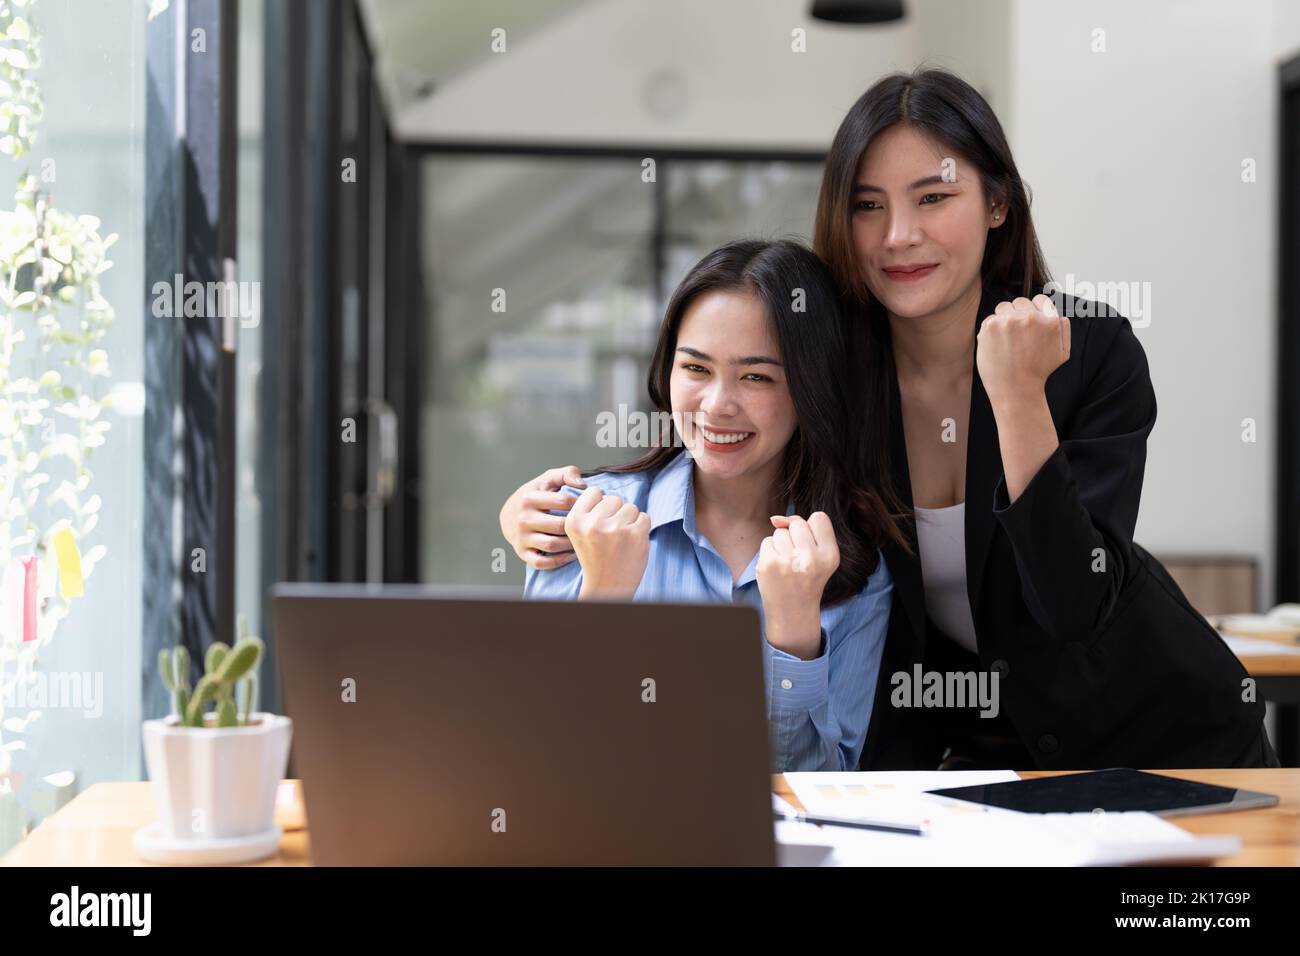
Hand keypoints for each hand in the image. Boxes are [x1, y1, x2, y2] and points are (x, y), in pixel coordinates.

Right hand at [499, 466, 585, 569]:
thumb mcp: (547, 479)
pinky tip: (571, 554)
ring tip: (582, 539)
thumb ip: (567, 473)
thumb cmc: (535, 495)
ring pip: (552, 545)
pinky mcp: (522, 553)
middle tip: (590, 526)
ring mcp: (522, 538)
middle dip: (578, 526)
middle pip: (560, 525)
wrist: (509, 514)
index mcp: (529, 498)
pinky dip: (559, 561)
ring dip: (571, 544)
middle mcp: (524, 519)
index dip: (581, 503)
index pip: (564, 501)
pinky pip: (542, 562)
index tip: (589, 506)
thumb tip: (583, 485)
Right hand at [564, 487, 650, 598]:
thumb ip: (589, 510)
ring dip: (630, 519)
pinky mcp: (635, 535)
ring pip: (630, 507)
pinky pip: (644, 517)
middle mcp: (593, 524)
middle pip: (614, 498)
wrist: (608, 585)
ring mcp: (615, 529)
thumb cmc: (595, 556)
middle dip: (616, 512)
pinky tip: (631, 541)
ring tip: (621, 538)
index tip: (599, 519)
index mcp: (575, 521)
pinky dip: (641, 527)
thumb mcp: (579, 533)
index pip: (594, 492)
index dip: (599, 504)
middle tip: (611, 533)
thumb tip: (605, 490)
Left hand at [759, 513, 839, 658]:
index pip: (819, 518)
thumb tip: (775, 519)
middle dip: (794, 536)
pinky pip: (767, 541)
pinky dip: (769, 551)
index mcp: (830, 555)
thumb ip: (805, 529)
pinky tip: (776, 567)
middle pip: (797, 523)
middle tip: (797, 559)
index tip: (810, 546)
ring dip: (780, 544)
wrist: (792, 610)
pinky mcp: (769, 564)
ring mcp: (789, 562)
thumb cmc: (806, 578)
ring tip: (787, 564)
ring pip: (780, 532)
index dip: (811, 528)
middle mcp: (812, 558)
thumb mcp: (818, 556)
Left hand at [975, 294, 1070, 409]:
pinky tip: (997, 345)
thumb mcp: (1062, 352)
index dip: (1035, 310)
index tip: (1030, 322)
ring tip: (1006, 339)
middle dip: (1018, 314)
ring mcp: (1008, 320)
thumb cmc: (1038, 373)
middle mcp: (1030, 317)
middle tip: (1016, 335)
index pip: (1040, 300)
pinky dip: (991, 329)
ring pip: (1003, 307)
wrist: (1015, 390)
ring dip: (1004, 319)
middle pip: (1020, 302)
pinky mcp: (991, 326)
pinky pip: (990, 319)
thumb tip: (1057, 314)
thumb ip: (1063, 328)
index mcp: (1050, 320)